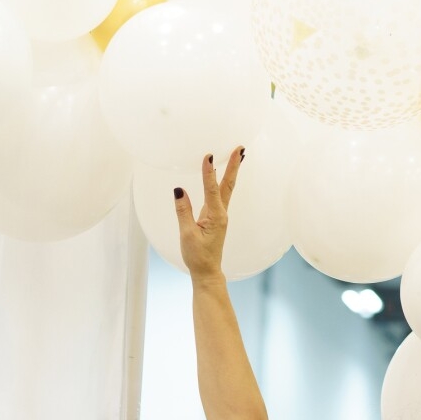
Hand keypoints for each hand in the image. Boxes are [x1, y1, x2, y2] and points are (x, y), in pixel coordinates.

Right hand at [174, 147, 244, 279]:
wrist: (207, 270)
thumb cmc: (197, 255)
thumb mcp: (187, 234)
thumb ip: (183, 211)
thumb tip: (179, 190)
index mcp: (215, 217)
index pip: (212, 190)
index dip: (209, 173)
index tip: (209, 156)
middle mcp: (221, 213)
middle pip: (228, 184)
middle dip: (234, 165)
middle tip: (241, 149)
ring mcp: (220, 214)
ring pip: (227, 188)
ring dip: (231, 171)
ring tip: (237, 155)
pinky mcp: (216, 216)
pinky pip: (221, 195)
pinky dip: (223, 182)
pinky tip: (222, 176)